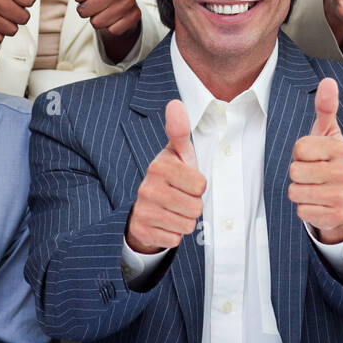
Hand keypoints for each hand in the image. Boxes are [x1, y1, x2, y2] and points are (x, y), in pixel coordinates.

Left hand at [71, 0, 140, 60]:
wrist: (116, 3)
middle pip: (85, 10)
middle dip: (83, 9)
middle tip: (91, 1)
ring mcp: (128, 1)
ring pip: (97, 22)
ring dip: (95, 19)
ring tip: (100, 9)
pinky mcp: (134, 16)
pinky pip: (111, 29)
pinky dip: (109, 27)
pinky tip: (112, 17)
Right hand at [125, 100, 205, 254]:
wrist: (144, 208)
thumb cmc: (170, 177)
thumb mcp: (177, 154)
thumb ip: (179, 131)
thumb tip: (175, 103)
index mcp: (159, 166)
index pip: (200, 185)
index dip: (198, 186)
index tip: (186, 181)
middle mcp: (147, 187)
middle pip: (196, 207)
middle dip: (193, 205)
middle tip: (180, 198)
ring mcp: (143, 210)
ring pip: (187, 224)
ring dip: (185, 220)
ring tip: (173, 210)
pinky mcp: (142, 230)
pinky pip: (175, 239)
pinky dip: (174, 234)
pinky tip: (164, 223)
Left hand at [288, 78, 342, 243]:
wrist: (342, 199)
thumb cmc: (329, 161)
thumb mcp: (327, 133)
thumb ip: (325, 108)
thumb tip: (328, 81)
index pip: (299, 147)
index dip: (300, 153)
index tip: (313, 156)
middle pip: (295, 170)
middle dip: (298, 173)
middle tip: (313, 173)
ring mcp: (342, 195)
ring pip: (295, 191)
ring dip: (299, 191)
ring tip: (314, 187)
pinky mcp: (335, 216)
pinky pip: (302, 210)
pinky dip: (305, 208)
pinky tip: (318, 203)